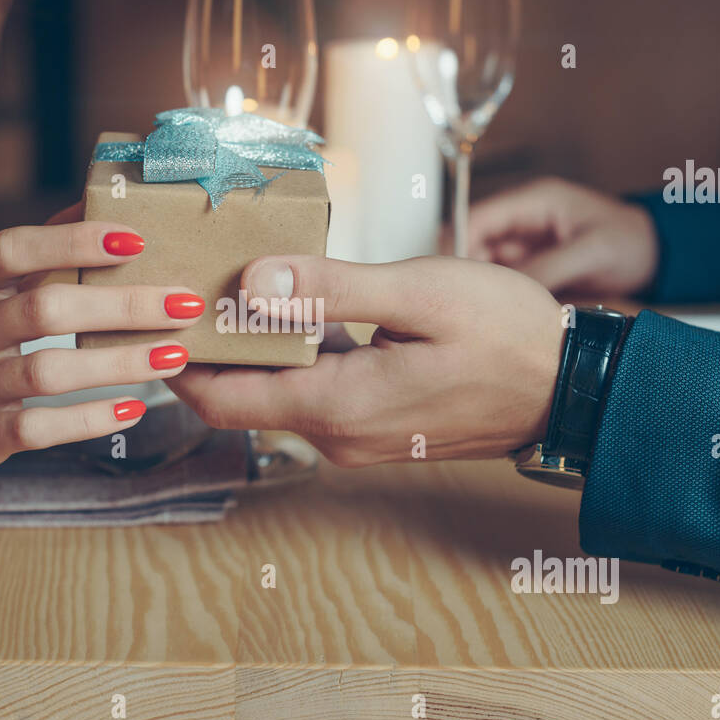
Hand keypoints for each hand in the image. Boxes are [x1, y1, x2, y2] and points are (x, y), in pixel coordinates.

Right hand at [0, 221, 200, 483]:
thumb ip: (34, 256)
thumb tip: (96, 201)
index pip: (13, 250)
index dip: (72, 241)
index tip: (135, 239)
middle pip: (44, 309)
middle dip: (121, 305)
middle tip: (184, 303)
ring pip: (47, 371)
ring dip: (118, 362)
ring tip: (174, 354)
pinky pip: (35, 428)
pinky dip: (88, 419)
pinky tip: (133, 408)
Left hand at [166, 254, 562, 466]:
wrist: (570, 388)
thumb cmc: (507, 335)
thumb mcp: (419, 293)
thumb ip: (329, 287)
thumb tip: (248, 282)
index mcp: (338, 404)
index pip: (221, 399)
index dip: (176, 361)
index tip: (149, 311)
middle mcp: (337, 434)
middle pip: (241, 397)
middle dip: (203, 348)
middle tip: (176, 284)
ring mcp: (357, 436)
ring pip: (276, 395)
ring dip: (246, 350)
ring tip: (219, 285)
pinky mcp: (377, 427)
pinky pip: (312, 393)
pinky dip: (287, 357)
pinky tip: (285, 308)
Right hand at [467, 177, 658, 297]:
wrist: (658, 257)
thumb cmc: (630, 242)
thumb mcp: (591, 253)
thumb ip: (546, 269)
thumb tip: (504, 292)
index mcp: (533, 203)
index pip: (475, 218)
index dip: (456, 246)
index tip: (450, 280)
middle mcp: (522, 222)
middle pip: (470, 244)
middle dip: (465, 273)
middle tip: (467, 305)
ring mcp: (525, 246)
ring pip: (482, 267)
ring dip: (480, 288)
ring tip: (484, 313)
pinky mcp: (531, 267)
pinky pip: (501, 283)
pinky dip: (496, 298)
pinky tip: (500, 316)